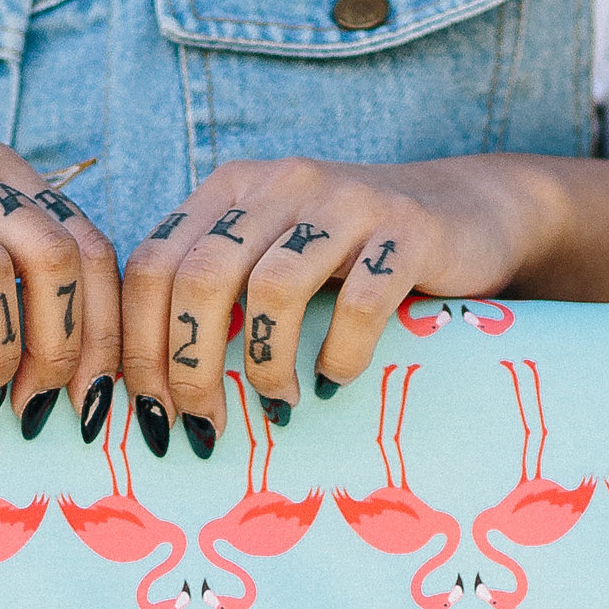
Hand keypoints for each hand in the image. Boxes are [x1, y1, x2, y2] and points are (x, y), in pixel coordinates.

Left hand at [115, 158, 553, 450]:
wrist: (469, 211)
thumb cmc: (353, 256)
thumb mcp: (273, 253)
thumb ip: (215, 291)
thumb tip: (149, 387)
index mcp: (231, 189)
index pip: (153, 263)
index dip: (139, 345)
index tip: (150, 412)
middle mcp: (281, 184)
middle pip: (200, 277)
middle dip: (190, 367)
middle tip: (203, 425)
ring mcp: (346, 201)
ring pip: (273, 289)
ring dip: (263, 366)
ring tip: (277, 403)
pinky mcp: (408, 230)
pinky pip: (361, 304)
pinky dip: (339, 356)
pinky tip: (333, 380)